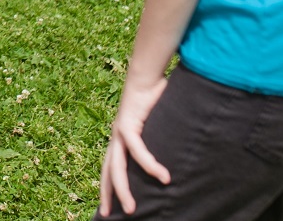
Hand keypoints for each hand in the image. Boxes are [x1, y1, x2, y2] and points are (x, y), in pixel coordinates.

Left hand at [99, 74, 170, 215]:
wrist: (146, 75)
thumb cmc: (153, 99)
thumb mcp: (156, 128)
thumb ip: (159, 143)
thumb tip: (175, 161)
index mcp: (120, 139)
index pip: (110, 168)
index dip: (107, 187)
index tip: (107, 207)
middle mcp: (116, 137)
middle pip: (109, 171)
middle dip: (108, 195)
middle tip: (110, 216)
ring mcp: (119, 131)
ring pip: (117, 167)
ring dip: (124, 189)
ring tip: (133, 208)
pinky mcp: (128, 124)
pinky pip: (138, 150)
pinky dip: (149, 165)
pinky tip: (162, 177)